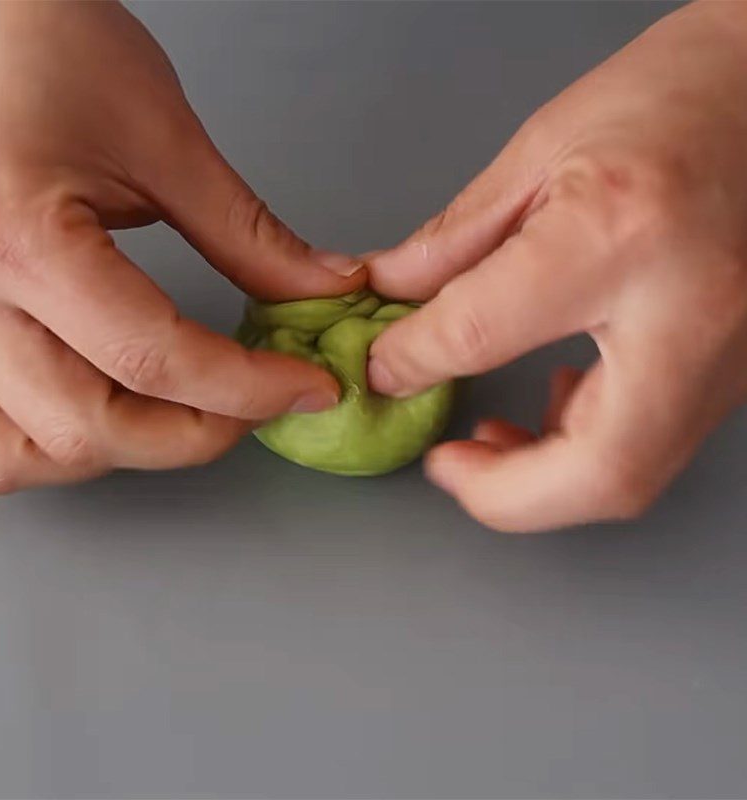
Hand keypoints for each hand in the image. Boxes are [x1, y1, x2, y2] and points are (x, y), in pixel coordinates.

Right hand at [0, 1, 361, 492]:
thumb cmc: (45, 45)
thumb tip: (321, 292)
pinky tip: (108, 404)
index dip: (250, 389)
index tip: (306, 388)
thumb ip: (249, 237)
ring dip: (121, 450)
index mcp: (13, 237)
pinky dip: (55, 442)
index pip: (154, 360)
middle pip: (90, 430)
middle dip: (196, 434)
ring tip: (184, 408)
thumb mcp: (166, 141)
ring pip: (26, 456)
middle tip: (256, 401)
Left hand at [368, 1, 746, 531]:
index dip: (413, 360)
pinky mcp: (732, 368)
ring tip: (485, 447)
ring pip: (631, 474)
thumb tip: (392, 300)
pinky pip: (651, 443)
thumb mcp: (541, 152)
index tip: (384, 368)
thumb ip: (455, 243)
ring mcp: (729, 354)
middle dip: (503, 495)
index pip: (482, 334)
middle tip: (448, 469)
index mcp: (618, 237)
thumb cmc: (670, 97)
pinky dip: (586, 451)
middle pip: (597, 471)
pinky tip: (550, 411)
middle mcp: (689, 313)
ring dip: (544, 484)